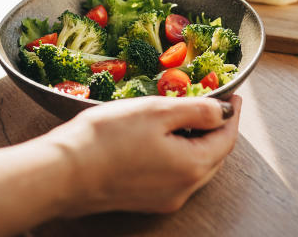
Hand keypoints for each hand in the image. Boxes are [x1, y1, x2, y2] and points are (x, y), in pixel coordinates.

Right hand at [45, 95, 241, 215]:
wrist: (63, 173)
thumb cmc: (107, 138)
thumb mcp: (157, 111)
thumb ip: (196, 110)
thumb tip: (223, 111)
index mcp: (192, 166)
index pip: (227, 139)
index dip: (232, 114)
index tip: (234, 96)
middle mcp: (182, 189)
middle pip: (214, 156)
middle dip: (218, 129)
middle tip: (216, 104)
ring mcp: (163, 198)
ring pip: (195, 168)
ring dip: (199, 143)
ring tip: (191, 117)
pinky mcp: (144, 200)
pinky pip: (174, 176)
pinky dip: (180, 155)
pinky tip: (165, 139)